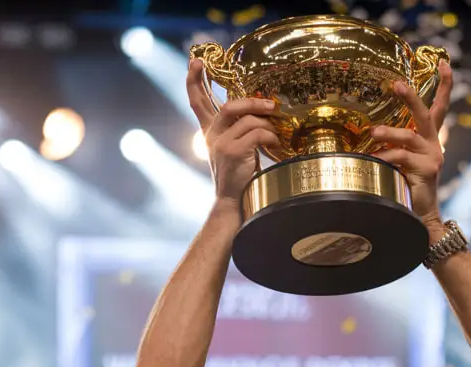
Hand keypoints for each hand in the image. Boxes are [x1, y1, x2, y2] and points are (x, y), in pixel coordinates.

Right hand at [188, 59, 280, 208]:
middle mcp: (211, 136)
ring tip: (276, 130)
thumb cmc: (239, 174)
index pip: (197, 102)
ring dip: (266, 123)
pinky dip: (270, 137)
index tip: (196, 62)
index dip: (194, 81)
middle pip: (228, 106)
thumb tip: (261, 109)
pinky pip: (257, 133)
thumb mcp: (235, 147)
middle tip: (270, 104)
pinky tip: (275, 145)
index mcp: (209, 132)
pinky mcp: (233, 152)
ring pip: (246, 119)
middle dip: (252, 102)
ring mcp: (220, 144)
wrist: (232, 201)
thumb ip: (239, 128)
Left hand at [370, 61, 452, 230]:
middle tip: (397, 85)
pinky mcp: (427, 169)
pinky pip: (402, 158)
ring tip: (372, 133)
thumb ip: (392, 146)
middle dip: (411, 98)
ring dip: (389, 133)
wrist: (421, 217)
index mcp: (429, 139)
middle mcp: (433, 144)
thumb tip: (368, 132)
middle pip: (426, 114)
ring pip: (409, 136)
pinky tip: (374, 160)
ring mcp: (432, 157)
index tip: (444, 63)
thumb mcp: (400, 162)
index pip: (439, 107)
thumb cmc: (406, 188)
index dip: (444, 85)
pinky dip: (386, 157)